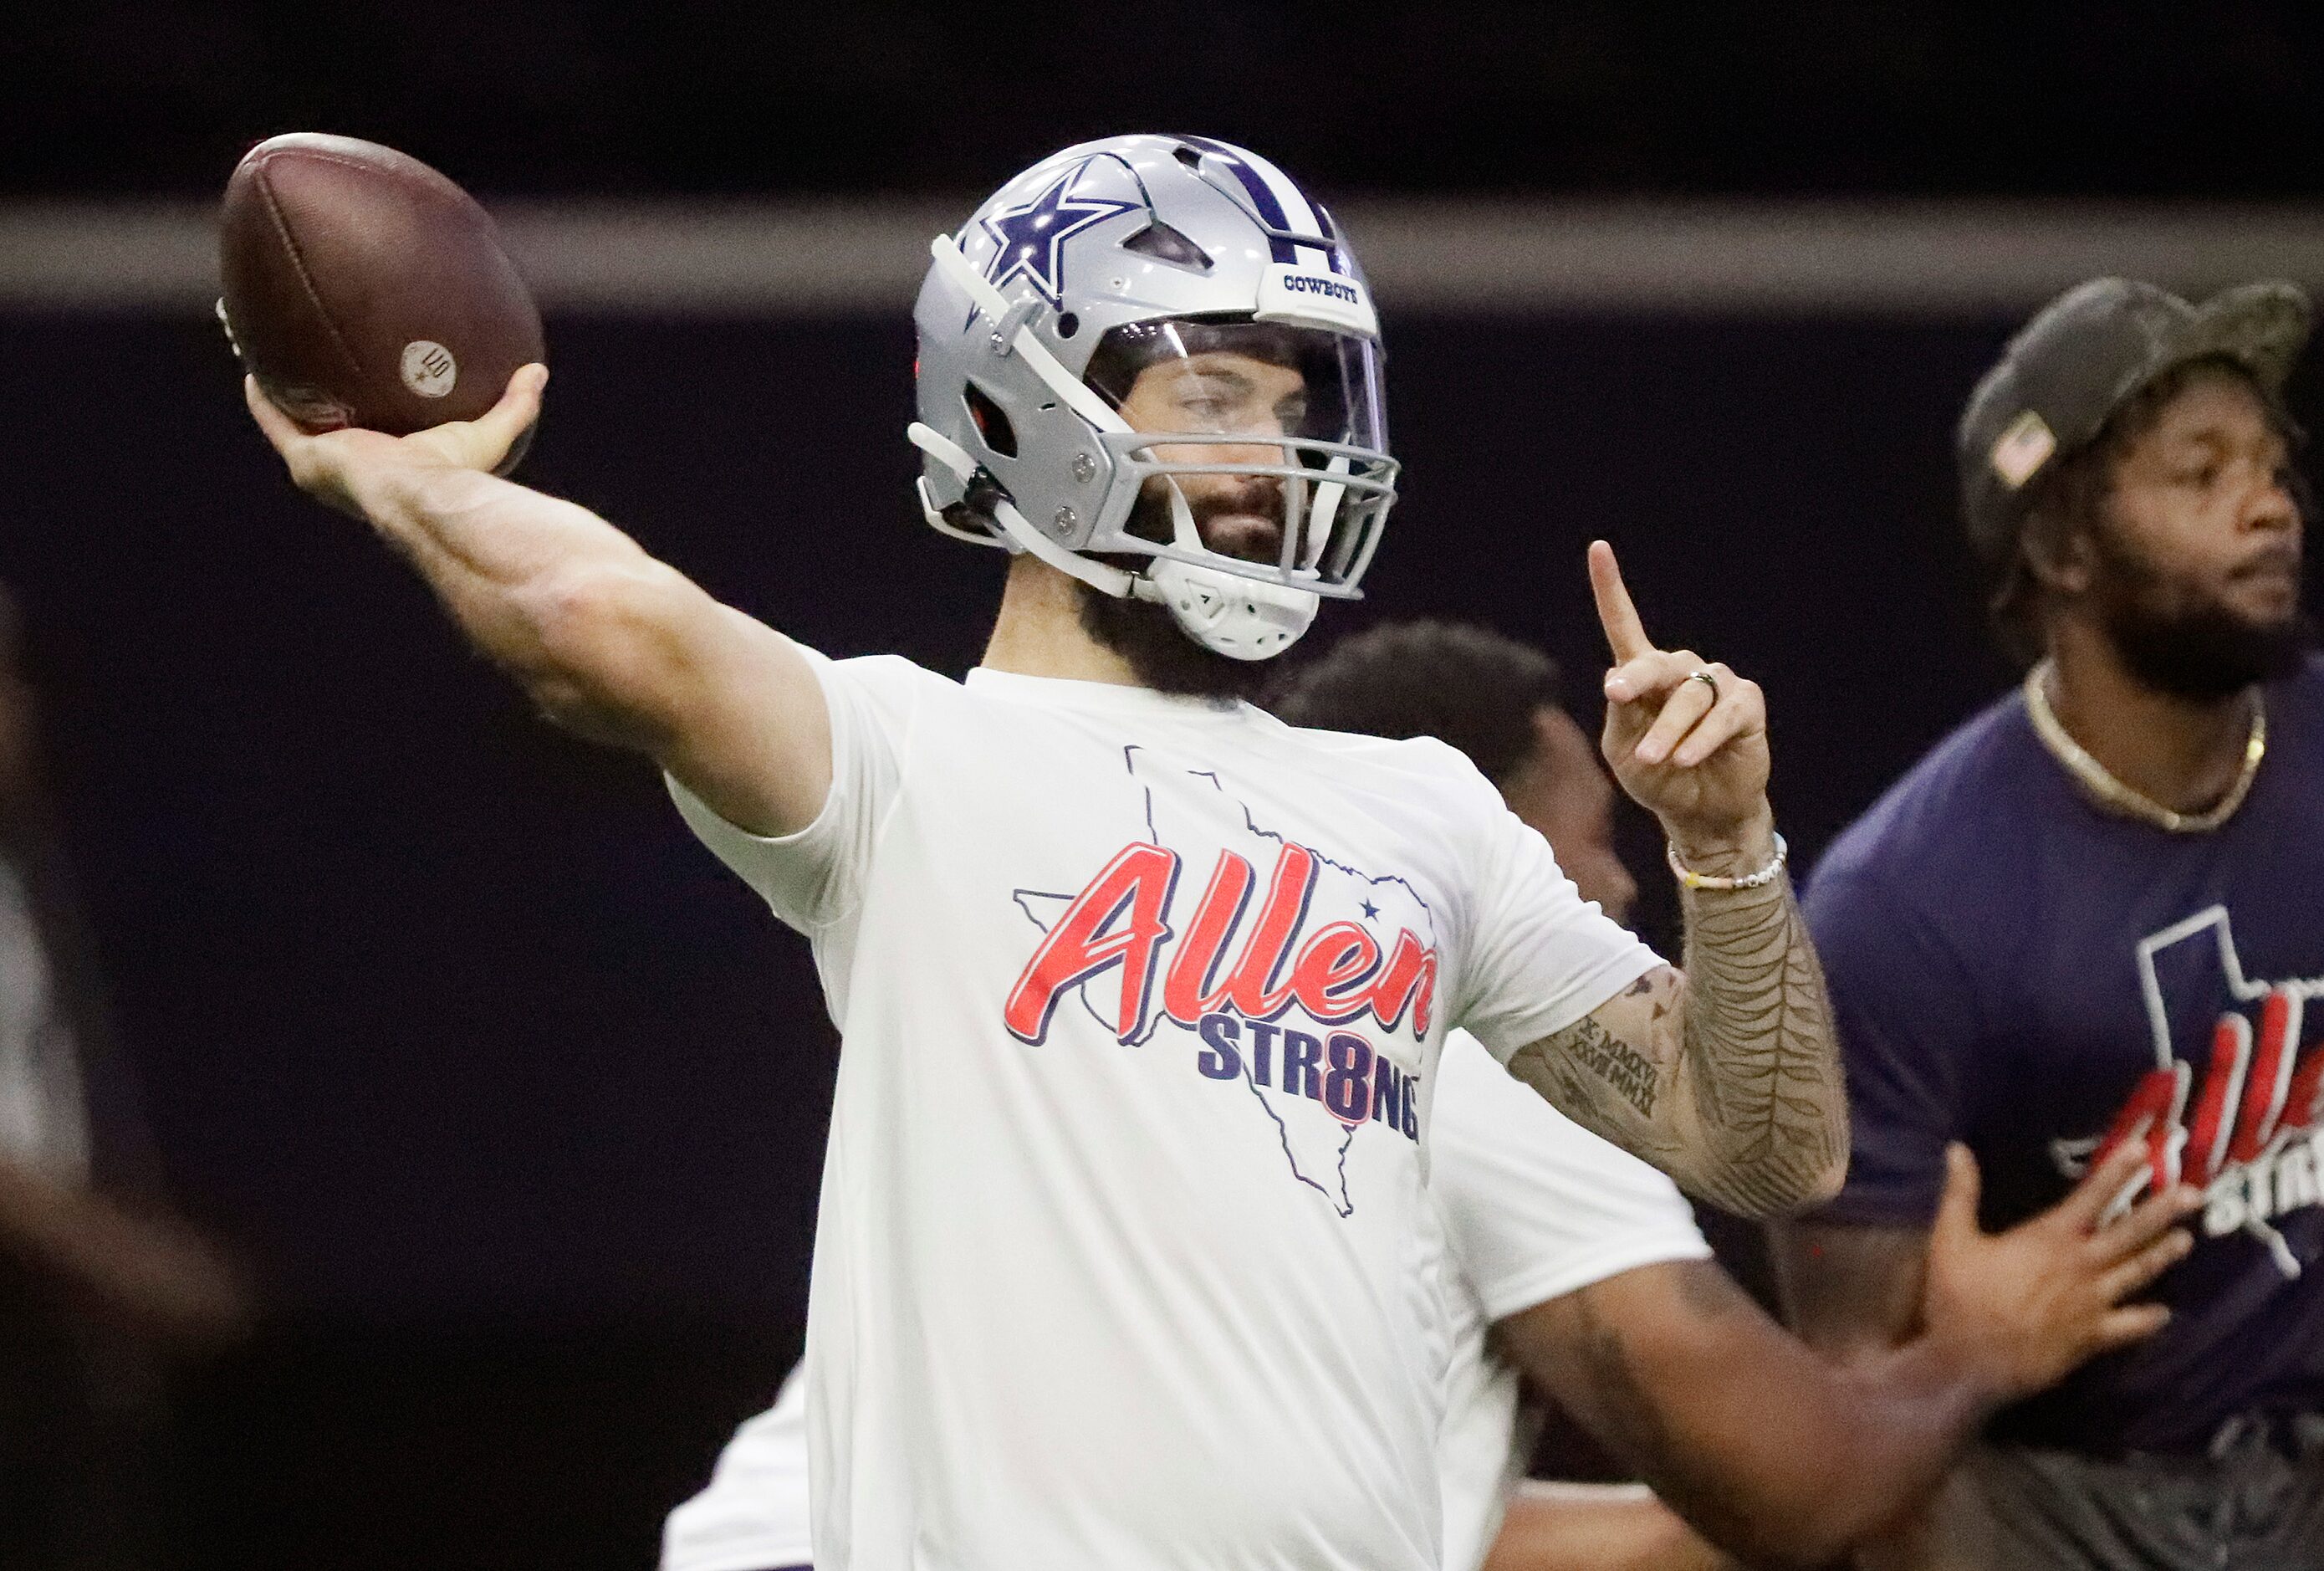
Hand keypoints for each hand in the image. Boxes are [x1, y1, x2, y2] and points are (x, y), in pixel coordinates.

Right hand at [246, 364, 546, 517]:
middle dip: (306, 395)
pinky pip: (275, 417)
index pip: (366, 437)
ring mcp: (323, 467)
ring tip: (259, 348)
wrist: (427, 502)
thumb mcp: (488, 434)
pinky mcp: (308, 459)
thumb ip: (514, 405)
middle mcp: (347, 471)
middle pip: (318, 425)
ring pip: (287, 418)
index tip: (351, 385)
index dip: (354, 412)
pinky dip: (262, 390)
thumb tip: (537, 370)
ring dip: (274, 384)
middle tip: (299, 362)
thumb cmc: (460, 478)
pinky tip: (252, 357)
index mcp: (384, 468)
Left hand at [1588, 540, 1771, 864]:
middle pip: (1655, 663)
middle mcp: (1680, 671)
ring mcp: (1716, 685)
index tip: (1597, 550)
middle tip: (1618, 696)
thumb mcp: (1624, 749)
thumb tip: (1617, 674)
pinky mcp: (1745, 705)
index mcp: (1644, 676)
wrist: (1699, 813)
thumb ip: (1621, 711)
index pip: (1624, 625)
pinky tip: (1687, 759)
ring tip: (1658, 760)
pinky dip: (1701, 739)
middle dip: (1636, 680)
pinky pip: (1722, 715)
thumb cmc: (1656, 779)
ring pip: (1688, 697)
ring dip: (1669, 731)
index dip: (1611, 588)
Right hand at [1920, 1137, 2199, 1401]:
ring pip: (2136, 1274)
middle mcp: (2080, 1267)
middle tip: (2193, 1194)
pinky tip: (2164, 1315)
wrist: (1971, 1363)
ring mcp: (2091, 1304)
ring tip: (2186, 1240)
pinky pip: (2127, 1326)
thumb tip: (1956, 1148)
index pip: (2090, 1197)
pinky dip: (2147, 1320)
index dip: (2117, 1172)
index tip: (2142, 1150)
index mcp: (2049, 1239)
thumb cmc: (1959, 1297)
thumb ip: (1960, 1193)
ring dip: (2161, 1255)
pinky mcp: (2091, 1338)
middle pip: (2129, 1233)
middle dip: (2161, 1211)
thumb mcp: (1951, 1238)